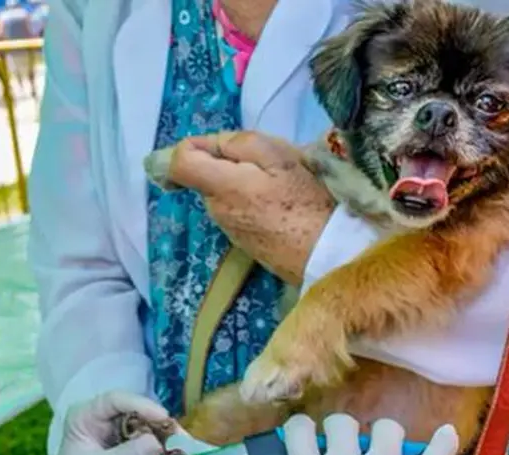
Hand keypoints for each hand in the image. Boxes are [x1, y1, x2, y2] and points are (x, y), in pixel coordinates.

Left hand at [9, 391, 167, 454]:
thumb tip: (157, 441)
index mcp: (85, 417)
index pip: (116, 400)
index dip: (141, 405)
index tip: (163, 417)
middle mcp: (101, 421)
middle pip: (136, 412)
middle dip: (159, 423)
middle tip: (181, 437)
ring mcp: (115, 436)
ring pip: (146, 427)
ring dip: (164, 438)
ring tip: (183, 450)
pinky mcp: (127, 451)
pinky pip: (148, 445)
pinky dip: (161, 452)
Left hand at [152, 131, 334, 285]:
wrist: (329, 256)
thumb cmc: (308, 202)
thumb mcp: (281, 158)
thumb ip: (242, 143)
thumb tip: (216, 144)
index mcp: (221, 188)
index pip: (179, 162)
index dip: (196, 144)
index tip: (225, 145)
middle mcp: (215, 211)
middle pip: (207, 173)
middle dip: (232, 162)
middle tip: (271, 164)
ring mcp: (228, 229)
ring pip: (225, 191)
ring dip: (246, 181)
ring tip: (282, 185)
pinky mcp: (243, 241)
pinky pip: (239, 209)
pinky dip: (254, 200)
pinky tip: (283, 205)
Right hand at [263, 414, 458, 454]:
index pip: (299, 430)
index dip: (301, 429)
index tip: (307, 437)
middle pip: (342, 423)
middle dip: (343, 431)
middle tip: (348, 450)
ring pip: (387, 429)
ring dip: (386, 438)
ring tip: (389, 452)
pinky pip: (438, 453)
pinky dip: (444, 442)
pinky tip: (446, 435)